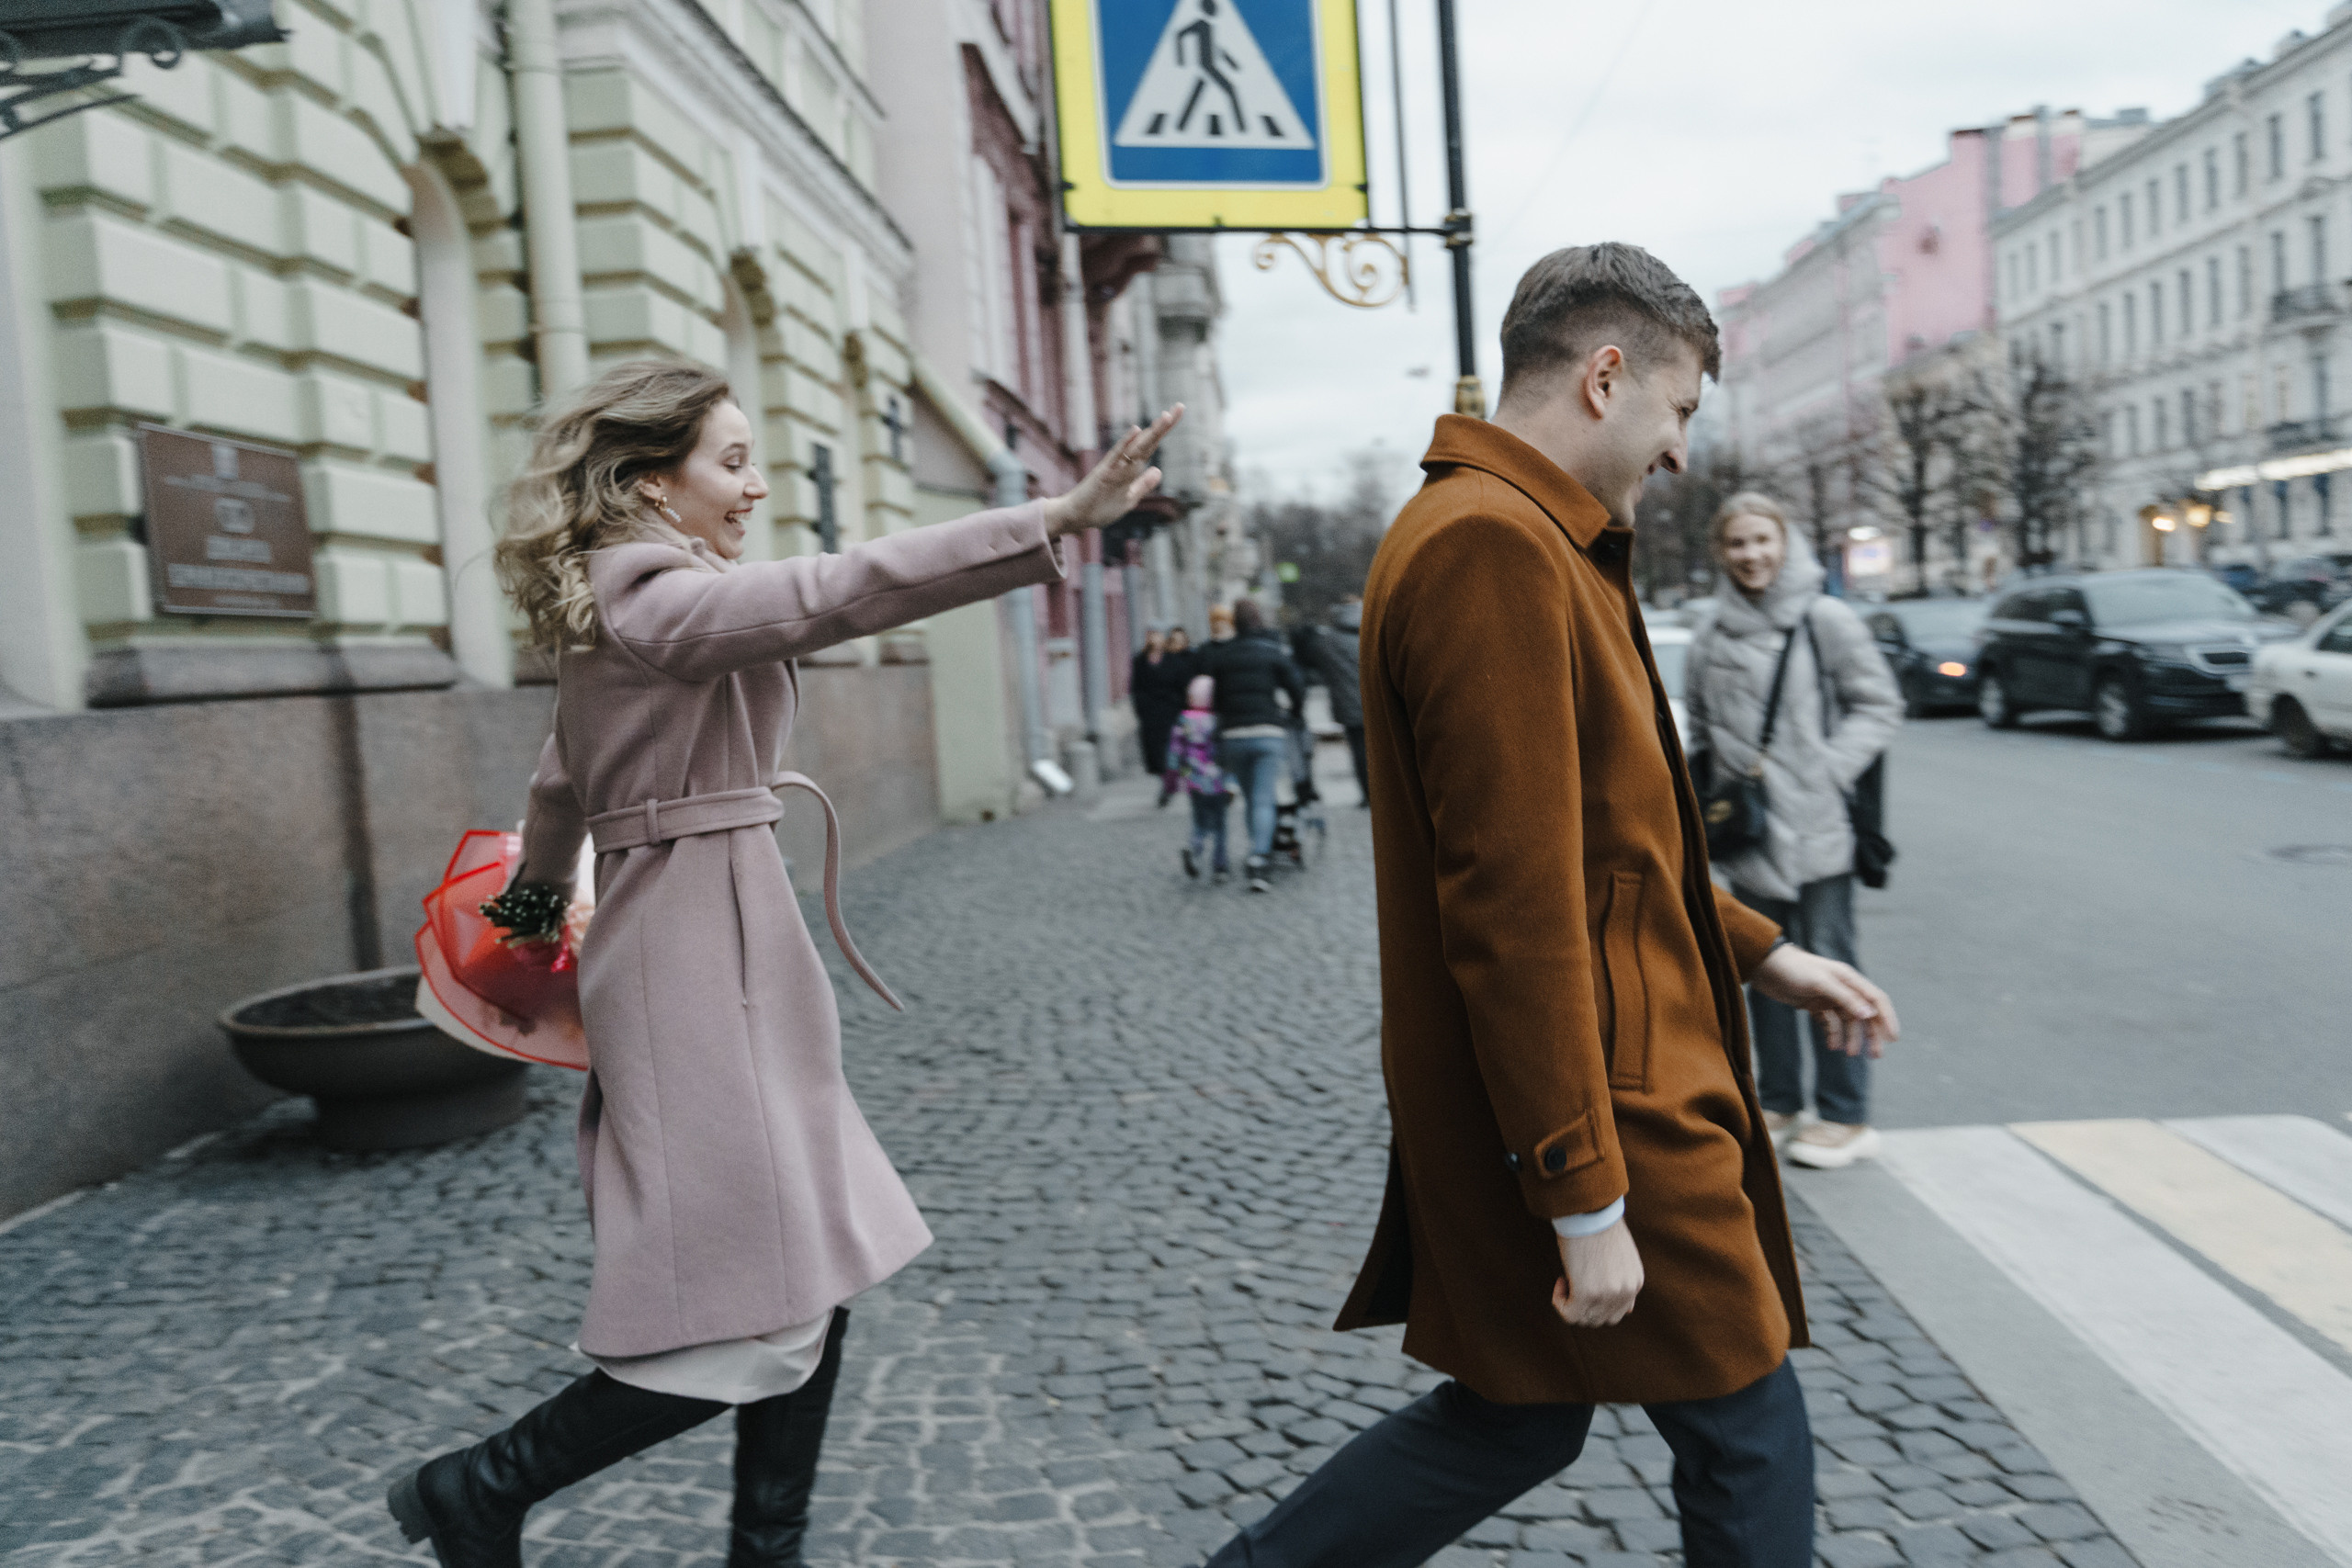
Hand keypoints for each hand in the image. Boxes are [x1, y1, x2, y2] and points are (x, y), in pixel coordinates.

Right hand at [1042, 406, 1184, 538]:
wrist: (1076, 517)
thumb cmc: (1100, 508)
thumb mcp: (1129, 499)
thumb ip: (1142, 485)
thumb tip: (1158, 470)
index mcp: (1131, 469)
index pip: (1151, 446)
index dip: (1164, 432)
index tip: (1178, 414)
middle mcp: (1124, 463)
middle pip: (1148, 442)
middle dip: (1163, 426)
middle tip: (1180, 406)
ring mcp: (1114, 467)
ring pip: (1136, 447)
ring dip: (1151, 433)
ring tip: (1166, 417)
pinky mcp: (1103, 473)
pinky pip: (1116, 457)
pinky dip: (1125, 444)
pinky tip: (1136, 430)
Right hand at [1550, 1220, 1643, 1327]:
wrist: (1589, 1209)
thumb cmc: (1599, 1225)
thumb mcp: (1622, 1255)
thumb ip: (1624, 1281)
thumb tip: (1629, 1311)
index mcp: (1636, 1282)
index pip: (1618, 1312)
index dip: (1598, 1302)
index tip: (1585, 1282)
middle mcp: (1626, 1292)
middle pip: (1602, 1319)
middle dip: (1585, 1305)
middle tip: (1573, 1280)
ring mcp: (1607, 1295)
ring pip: (1585, 1319)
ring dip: (1571, 1302)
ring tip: (1567, 1277)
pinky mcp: (1586, 1293)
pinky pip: (1569, 1314)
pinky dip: (1560, 1301)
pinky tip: (1560, 1280)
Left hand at [1752, 944, 1898, 1057]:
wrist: (1765, 966)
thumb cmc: (1793, 969)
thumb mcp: (1820, 983)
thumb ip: (1845, 997)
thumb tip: (1869, 1015)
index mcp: (1849, 979)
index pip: (1876, 999)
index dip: (1887, 1018)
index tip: (1893, 1038)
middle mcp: (1842, 988)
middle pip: (1864, 1014)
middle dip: (1871, 1034)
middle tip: (1875, 1056)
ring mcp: (1828, 997)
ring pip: (1847, 1021)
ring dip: (1850, 1037)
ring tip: (1848, 1054)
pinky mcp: (1814, 1004)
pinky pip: (1829, 1023)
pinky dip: (1832, 1034)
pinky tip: (1832, 1045)